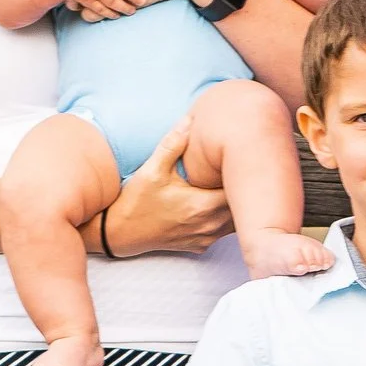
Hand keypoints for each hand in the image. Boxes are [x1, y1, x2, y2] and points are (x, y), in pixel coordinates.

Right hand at [100, 121, 232, 257]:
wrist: (120, 234)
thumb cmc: (136, 203)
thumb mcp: (152, 170)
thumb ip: (173, 144)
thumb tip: (189, 120)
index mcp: (203, 205)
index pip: (240, 191)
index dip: (245, 176)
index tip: (242, 161)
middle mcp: (209, 225)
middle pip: (243, 207)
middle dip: (245, 189)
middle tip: (243, 170)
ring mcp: (206, 238)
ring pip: (236, 222)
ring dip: (236, 205)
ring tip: (233, 186)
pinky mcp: (200, 245)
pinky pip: (223, 232)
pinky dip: (225, 219)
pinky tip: (217, 204)